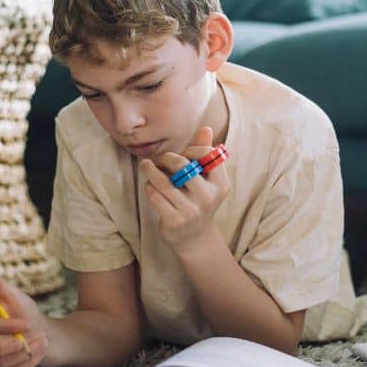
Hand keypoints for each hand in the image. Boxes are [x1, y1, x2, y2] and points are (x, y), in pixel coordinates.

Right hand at [0, 265, 49, 366]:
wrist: (42, 333)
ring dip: (24, 352)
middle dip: (5, 346)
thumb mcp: (14, 296)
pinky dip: (27, 363)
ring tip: (41, 341)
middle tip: (24, 341)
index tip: (26, 322)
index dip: (5, 326)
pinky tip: (37, 352)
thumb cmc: (25, 313)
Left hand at [141, 126, 231, 254]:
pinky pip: (156, 196)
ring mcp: (191, 210)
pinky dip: (150, 187)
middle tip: (159, 159)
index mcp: (221, 183)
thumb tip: (206, 128)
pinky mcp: (174, 220)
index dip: (190, 150)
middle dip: (167, 158)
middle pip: (182, 166)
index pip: (205, 154)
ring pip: (164, 181)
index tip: (182, 154)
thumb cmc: (198, 200)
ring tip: (145, 165)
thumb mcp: (206, 179)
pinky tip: (150, 186)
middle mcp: (208, 197)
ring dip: (151, 170)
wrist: (194, 238)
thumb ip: (204, 154)